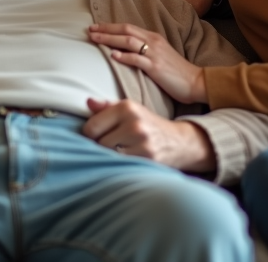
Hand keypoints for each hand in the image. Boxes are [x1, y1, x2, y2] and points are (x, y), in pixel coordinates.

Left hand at [82, 99, 214, 172]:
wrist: (180, 142)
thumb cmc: (149, 125)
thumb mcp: (130, 110)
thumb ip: (107, 106)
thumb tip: (87, 102)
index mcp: (126, 107)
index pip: (92, 126)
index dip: (88, 135)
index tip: (94, 138)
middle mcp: (134, 122)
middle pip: (99, 142)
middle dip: (100, 147)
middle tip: (108, 147)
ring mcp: (142, 142)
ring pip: (109, 155)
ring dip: (110, 157)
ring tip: (117, 154)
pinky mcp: (147, 158)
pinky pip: (122, 165)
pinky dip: (120, 165)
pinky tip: (125, 162)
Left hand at [88, 23, 207, 103]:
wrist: (196, 82)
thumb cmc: (176, 72)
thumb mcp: (160, 55)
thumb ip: (145, 51)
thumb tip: (125, 51)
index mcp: (154, 37)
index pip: (128, 27)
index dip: (111, 26)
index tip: (96, 27)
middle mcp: (153, 42)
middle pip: (125, 31)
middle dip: (106, 29)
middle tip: (90, 30)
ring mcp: (154, 54)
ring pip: (128, 41)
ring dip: (109, 39)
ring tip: (95, 39)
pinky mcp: (156, 67)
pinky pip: (137, 59)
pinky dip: (124, 56)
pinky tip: (112, 56)